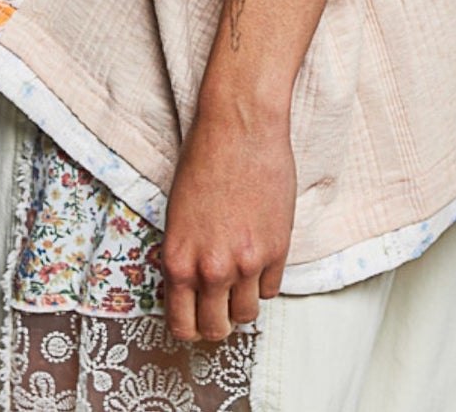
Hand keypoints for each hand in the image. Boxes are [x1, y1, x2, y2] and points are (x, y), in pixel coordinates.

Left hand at [158, 92, 295, 341]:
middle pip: (216, 329)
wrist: (240, 127)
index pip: (182, 325)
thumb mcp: (178, 216)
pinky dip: (266, 279)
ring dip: (244, 301)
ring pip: (247, 314)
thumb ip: (186, 258)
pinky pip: (273, 289)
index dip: (191, 327)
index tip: (197, 319)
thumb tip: (194, 289)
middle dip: (218, 321)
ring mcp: (246, 263)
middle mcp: (210, 270)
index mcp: (178, 261)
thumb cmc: (204, 160)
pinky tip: (260, 255)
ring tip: (242, 277)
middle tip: (222, 305)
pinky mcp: (277, 250)